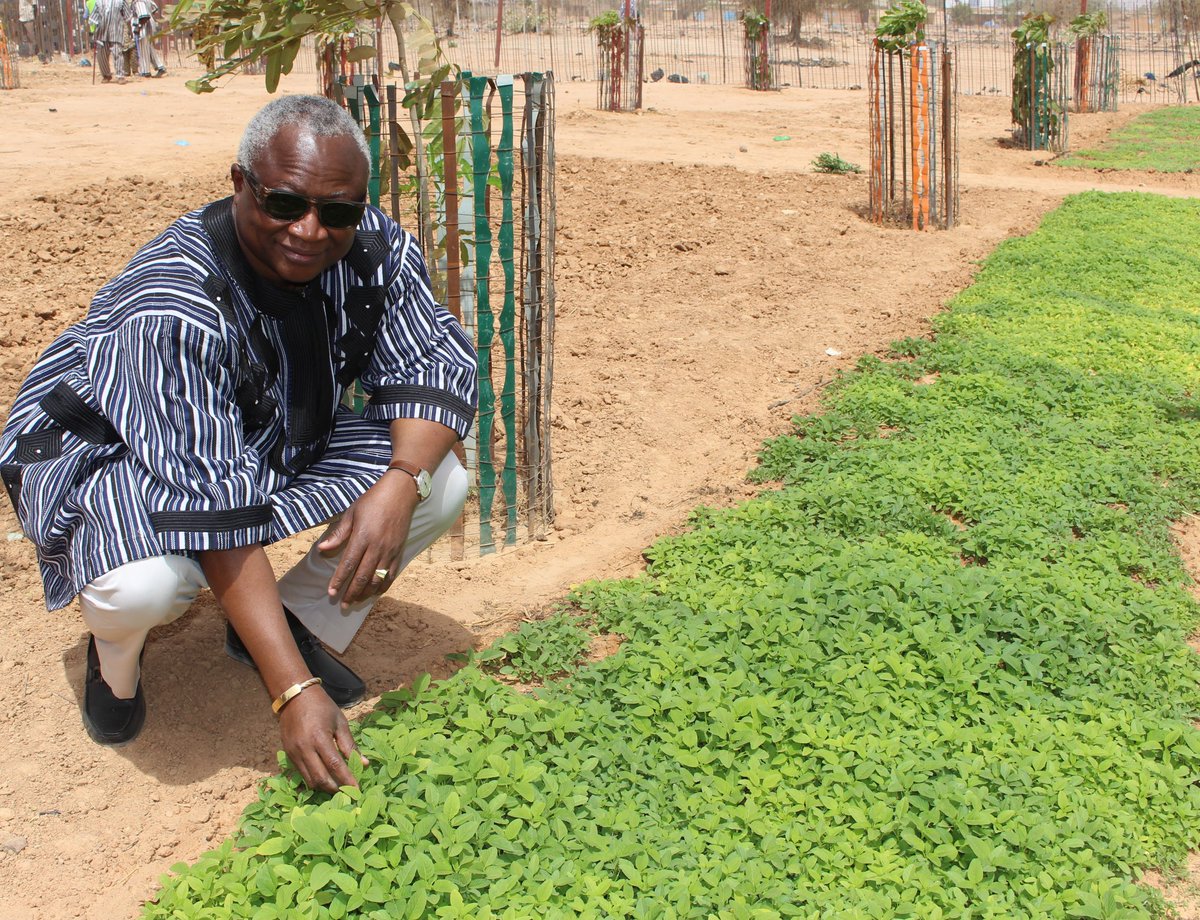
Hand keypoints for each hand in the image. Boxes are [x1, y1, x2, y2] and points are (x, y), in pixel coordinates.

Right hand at [278, 686, 365, 792]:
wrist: (295, 697)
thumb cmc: (321, 707)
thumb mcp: (340, 722)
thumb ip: (350, 745)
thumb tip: (365, 764)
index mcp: (319, 738)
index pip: (335, 765)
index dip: (347, 779)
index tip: (357, 789)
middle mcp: (304, 748)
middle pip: (320, 778)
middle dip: (335, 789)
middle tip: (348, 793)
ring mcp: (294, 753)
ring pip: (309, 780)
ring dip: (324, 787)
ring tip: (338, 787)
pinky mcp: (288, 755)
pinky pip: (301, 774)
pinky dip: (314, 779)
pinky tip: (324, 778)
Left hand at [318, 471, 417, 607]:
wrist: (400, 494)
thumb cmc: (372, 501)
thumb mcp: (351, 513)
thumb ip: (339, 534)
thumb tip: (322, 549)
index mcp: (362, 537)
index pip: (348, 564)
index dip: (339, 581)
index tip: (331, 593)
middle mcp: (377, 547)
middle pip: (362, 576)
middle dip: (351, 593)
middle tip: (343, 604)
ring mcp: (390, 551)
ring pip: (377, 579)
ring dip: (366, 593)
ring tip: (356, 601)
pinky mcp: (399, 552)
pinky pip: (391, 575)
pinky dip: (383, 586)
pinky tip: (375, 592)